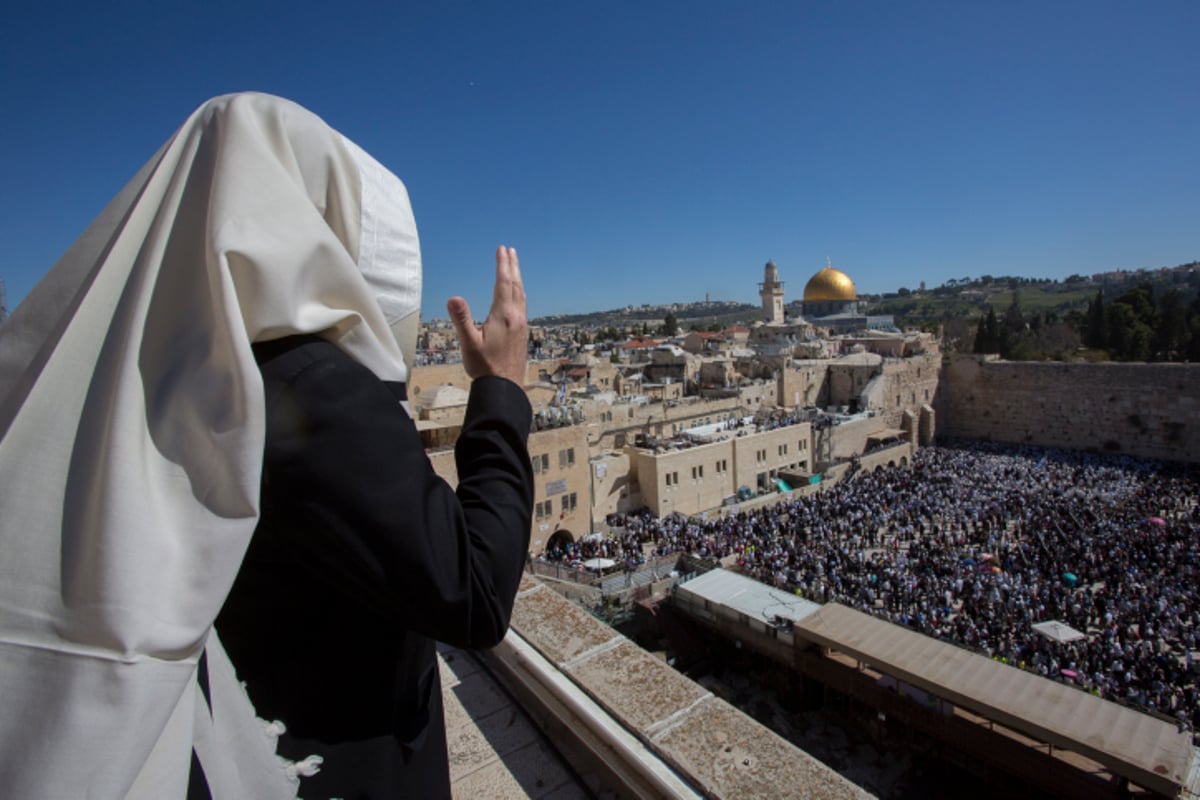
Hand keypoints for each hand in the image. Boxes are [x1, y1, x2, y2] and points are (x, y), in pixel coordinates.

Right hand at [448, 246, 527, 385]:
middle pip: (515, 285)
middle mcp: (516, 318)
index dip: (502, 265)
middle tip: (510, 251)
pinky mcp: (523, 334)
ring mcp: (521, 326)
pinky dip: (519, 293)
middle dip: (512, 267)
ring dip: (517, 279)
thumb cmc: (485, 368)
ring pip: (521, 295)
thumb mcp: (469, 343)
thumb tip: (453, 297)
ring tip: (514, 268)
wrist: (505, 388)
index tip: (501, 249)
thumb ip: (461, 319)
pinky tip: (517, 297)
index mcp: (503, 316)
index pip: (503, 283)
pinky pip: (523, 306)